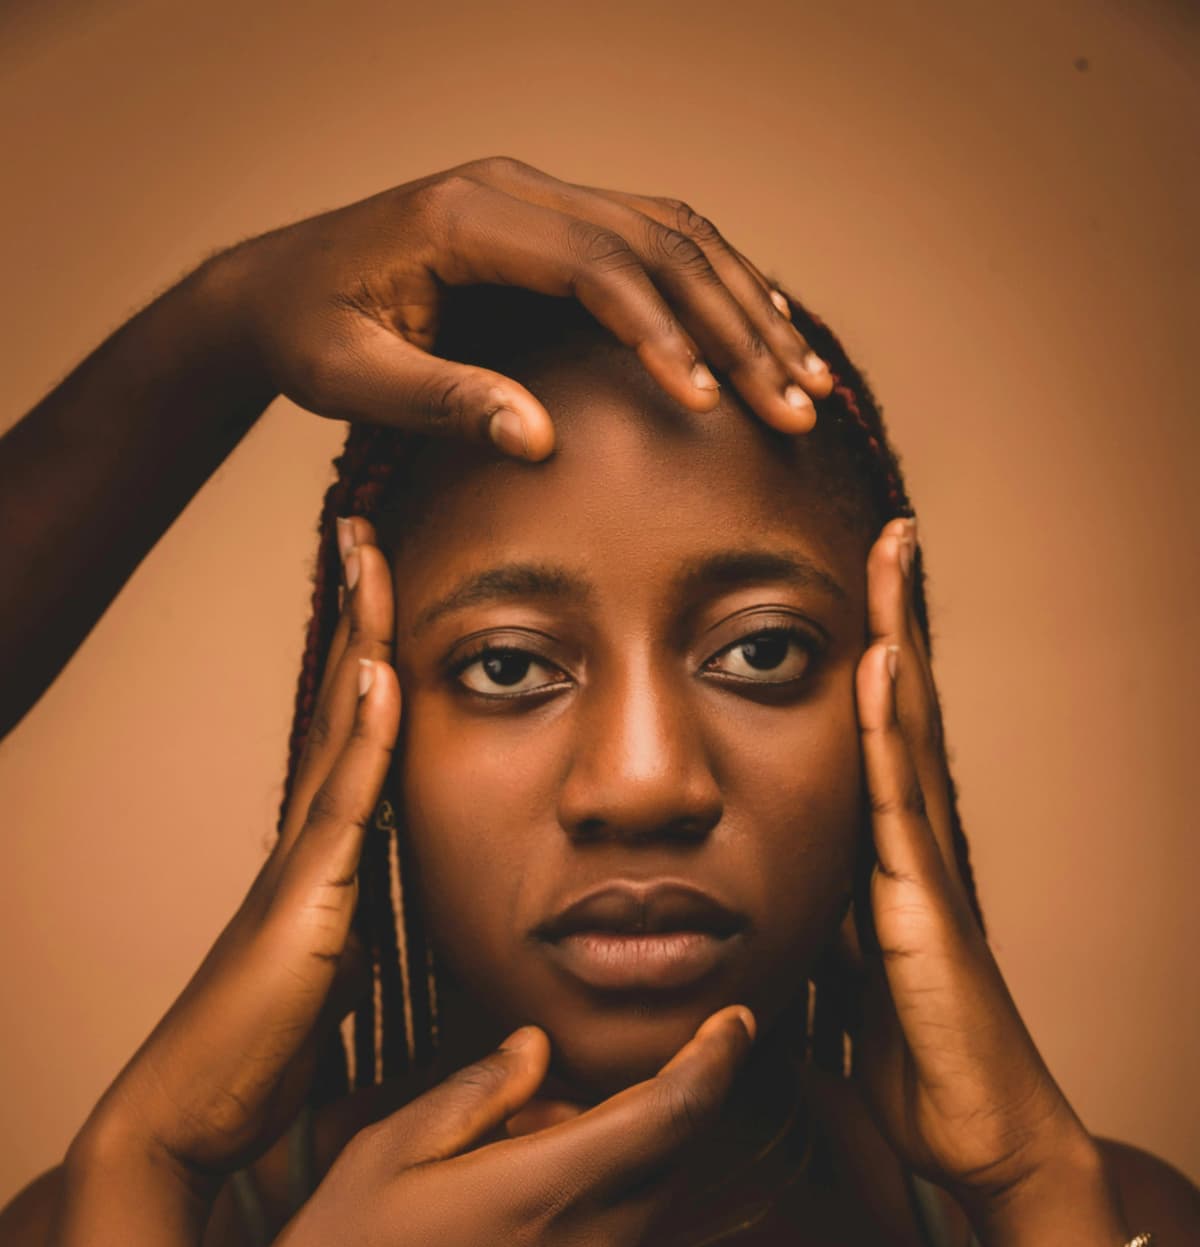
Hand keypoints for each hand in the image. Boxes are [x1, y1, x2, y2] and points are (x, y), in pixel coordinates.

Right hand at [79, 541, 400, 1198]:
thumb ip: (362, 939)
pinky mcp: (302, 910)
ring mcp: (296, 870)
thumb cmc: (260, 1065)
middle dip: (355, 619)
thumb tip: (390, 926)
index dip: (366, 662)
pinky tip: (379, 675)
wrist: (189, 1120)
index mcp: (317, 864)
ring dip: (357, 645)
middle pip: (336, 710)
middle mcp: (303, 848)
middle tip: (366, 530)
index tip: (384, 590)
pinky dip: (362, 740)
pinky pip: (343, 811)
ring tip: (370, 557)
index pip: (349, 741)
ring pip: (335, 735)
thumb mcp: (337, 987)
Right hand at [212, 1005, 755, 1246]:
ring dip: (601, 1189)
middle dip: (632, 1121)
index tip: (737, 1023)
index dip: (717, 1059)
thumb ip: (477, 1092)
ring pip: (637, 1224)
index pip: (676, 1110)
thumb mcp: (382, 1154)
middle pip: (666, 1164)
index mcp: (547, 1192)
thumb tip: (536, 1050)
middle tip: (530, 1124)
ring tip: (493, 1200)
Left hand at [218, 155, 832, 457]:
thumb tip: (539, 441)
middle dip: (735, 329)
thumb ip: (438, 401)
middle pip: (658, 243)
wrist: (271, 288)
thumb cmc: (304, 334)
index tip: (710, 406)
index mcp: (465, 216)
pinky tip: (761, 335)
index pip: (594, 267)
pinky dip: (716, 288)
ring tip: (805, 379)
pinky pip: (654, 240)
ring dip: (746, 306)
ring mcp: (537, 198)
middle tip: (793, 407)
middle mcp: (513, 188)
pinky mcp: (550, 222)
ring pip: (674, 233)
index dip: (661, 334)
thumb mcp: (350, 379)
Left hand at [832, 517, 1091, 1227]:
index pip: (875, 746)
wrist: (982, 1142)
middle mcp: (913, 852)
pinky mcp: (924, 909)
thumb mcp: (842, 996)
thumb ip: (815, 948)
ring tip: (890, 557)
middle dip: (891, 623)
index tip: (850, 594)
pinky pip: (896, 806)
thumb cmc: (920, 1076)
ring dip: (895, 643)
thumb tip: (766, 931)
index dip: (866, 668)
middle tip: (886, 533)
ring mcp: (924, 873)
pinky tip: (875, 668)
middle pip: (899, 714)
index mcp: (888, 867)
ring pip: (904, 735)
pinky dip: (886, 732)